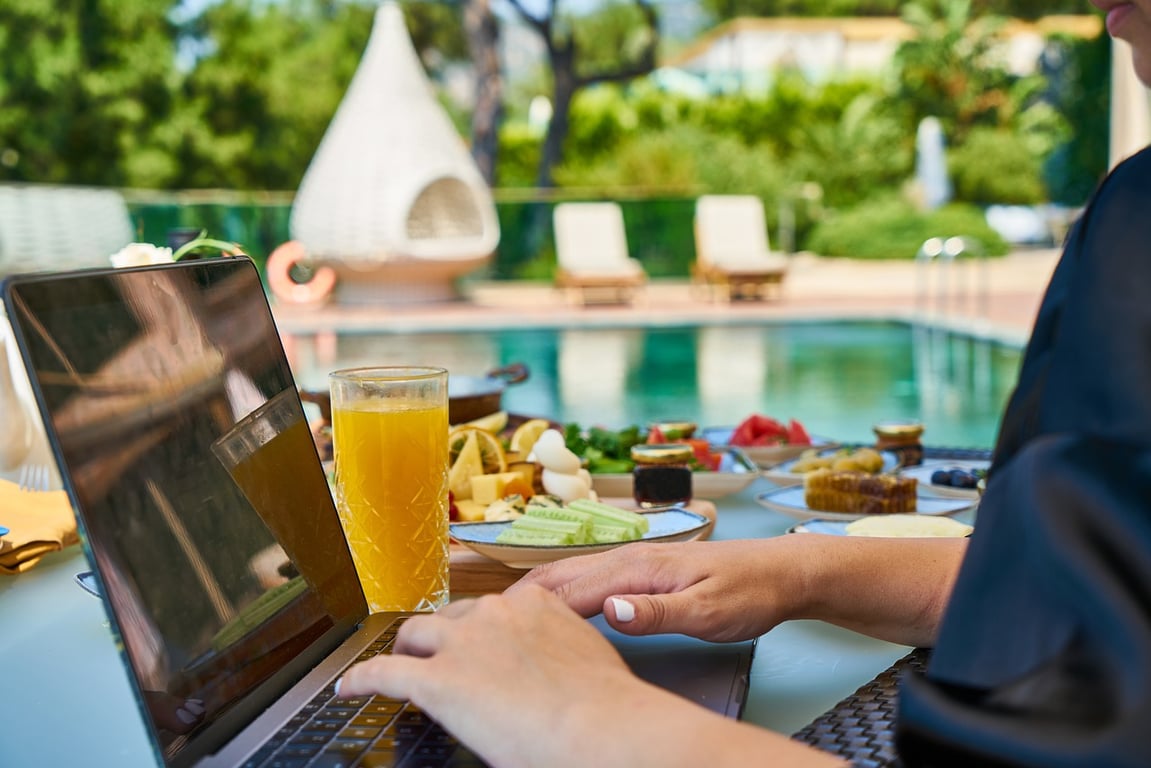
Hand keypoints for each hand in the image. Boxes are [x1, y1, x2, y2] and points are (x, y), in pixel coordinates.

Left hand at [338, 585, 656, 766]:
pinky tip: (349, 689)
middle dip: (441, 637)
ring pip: (415, 635)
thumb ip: (558, 657)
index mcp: (535, 605)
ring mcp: (463, 642)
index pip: (494, 609)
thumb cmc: (606, 709)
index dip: (478, 631)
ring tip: (396, 666)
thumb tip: (553, 679)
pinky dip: (362, 680)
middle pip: (451, 617)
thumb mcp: (583, 662)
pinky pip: (384, 674)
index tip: (476, 644)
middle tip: (436, 657)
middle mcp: (496, 613)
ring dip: (405, 651)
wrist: (600, 728)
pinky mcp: (435, 679)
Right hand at [511, 539, 799, 641]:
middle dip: (519, 596)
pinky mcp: (643, 568)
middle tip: (480, 619)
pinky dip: (560, 589)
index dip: (531, 609)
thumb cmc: (749, 592)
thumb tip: (610, 610)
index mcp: (638, 567)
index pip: (572, 589)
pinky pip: (589, 576)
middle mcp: (629, 557)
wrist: (780, 570)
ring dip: (535, 592)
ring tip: (501, 613)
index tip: (496, 626)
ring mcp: (634, 560)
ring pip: (571, 573)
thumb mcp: (709, 612)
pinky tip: (553, 604)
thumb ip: (658, 613)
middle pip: (561, 575)